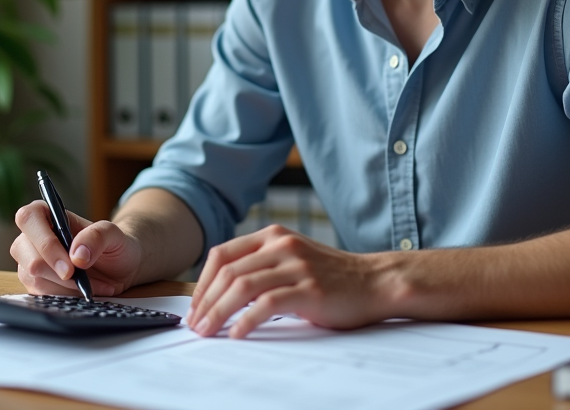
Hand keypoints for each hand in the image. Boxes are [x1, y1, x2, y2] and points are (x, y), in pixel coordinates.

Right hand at [11, 200, 143, 296]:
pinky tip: (83, 290)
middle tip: (79, 278)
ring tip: (89, 282)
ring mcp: (31, 261)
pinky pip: (41, 294)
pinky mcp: (35, 283)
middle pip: (25, 253)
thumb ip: (98, 236)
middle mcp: (33, 237)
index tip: (69, 264)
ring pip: (33, 277)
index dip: (44, 242)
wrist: (120, 268)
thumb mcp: (114, 234)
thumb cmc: (114, 244)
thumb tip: (77, 255)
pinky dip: (65, 295)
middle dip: (53, 270)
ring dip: (64, 285)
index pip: (28, 218)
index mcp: (48, 215)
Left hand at [187, 225, 388, 338]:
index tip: (195, 307)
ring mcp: (296, 266)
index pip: (222, 254)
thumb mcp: (292, 259)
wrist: (374, 282)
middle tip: (196, 325)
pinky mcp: (308, 289)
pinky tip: (237, 334)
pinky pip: (267, 304)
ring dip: (218, 312)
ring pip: (242, 286)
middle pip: (228, 272)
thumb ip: (262, 265)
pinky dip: (246, 320)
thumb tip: (220, 294)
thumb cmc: (331, 277)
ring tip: (208, 332)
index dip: (202, 283)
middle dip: (205, 301)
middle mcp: (282, 245)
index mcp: (273, 235)